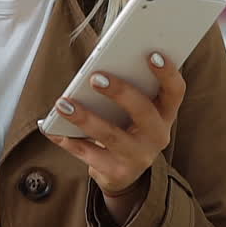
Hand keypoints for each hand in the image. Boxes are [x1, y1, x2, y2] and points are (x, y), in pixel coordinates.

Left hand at [45, 52, 185, 223]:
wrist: (122, 172)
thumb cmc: (126, 127)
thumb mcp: (134, 111)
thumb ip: (127, 88)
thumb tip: (99, 65)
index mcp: (164, 114)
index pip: (175, 92)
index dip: (167, 73)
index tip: (152, 54)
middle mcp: (157, 136)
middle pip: (143, 112)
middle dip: (120, 93)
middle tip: (96, 77)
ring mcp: (138, 157)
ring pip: (112, 136)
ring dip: (86, 117)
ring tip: (64, 103)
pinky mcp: (116, 172)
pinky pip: (87, 154)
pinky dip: (66, 139)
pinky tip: (50, 127)